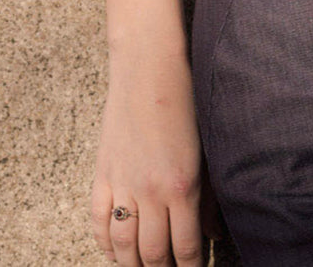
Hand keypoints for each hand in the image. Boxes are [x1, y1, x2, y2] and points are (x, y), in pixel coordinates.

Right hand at [91, 46, 223, 264]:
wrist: (149, 65)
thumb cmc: (185, 99)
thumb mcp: (205, 149)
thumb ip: (209, 195)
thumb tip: (213, 232)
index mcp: (183, 186)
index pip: (186, 249)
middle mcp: (151, 191)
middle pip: (153, 254)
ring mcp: (124, 183)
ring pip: (123, 245)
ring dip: (132, 264)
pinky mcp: (103, 171)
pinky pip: (99, 219)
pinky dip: (104, 242)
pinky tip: (113, 252)